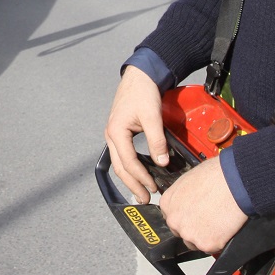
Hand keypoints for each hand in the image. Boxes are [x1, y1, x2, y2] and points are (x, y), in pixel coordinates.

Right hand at [104, 66, 170, 203]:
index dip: (141, 177)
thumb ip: (157, 140)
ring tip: (142, 190)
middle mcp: (111, 135)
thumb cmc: (143, 92)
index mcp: (116, 132)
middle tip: (145, 199)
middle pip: (120, 167)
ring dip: (130, 178)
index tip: (154, 188)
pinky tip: (140, 172)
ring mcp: (114, 134)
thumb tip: (163, 162)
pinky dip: (130, 167)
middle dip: (132, 184)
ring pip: (120, 162)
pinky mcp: (120, 132)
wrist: (140, 76)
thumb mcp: (152, 116)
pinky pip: (123, 155)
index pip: (129, 162)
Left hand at [158, 155, 247, 253]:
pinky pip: (211, 248)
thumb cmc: (215, 176)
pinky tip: (224, 227)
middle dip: (194, 228)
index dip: (185, 217)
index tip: (194, 215)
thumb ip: (181, 196)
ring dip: (205, 236)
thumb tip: (186, 202)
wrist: (234, 182)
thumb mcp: (188, 180)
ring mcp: (189, 234)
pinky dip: (219, 241)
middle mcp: (174, 220)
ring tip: (218, 221)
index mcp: (167, 203)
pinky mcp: (206, 244)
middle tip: (208, 219)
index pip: (172, 218)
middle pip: (181, 232)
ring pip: (195, 242)